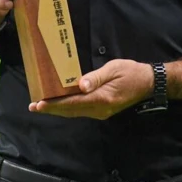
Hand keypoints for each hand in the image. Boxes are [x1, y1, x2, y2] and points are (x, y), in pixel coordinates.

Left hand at [28, 60, 152, 119]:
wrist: (147, 83)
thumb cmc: (131, 72)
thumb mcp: (113, 69)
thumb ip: (96, 77)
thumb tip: (80, 85)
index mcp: (102, 98)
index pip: (73, 103)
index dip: (55, 104)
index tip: (40, 104)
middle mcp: (100, 109)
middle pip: (71, 111)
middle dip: (52, 109)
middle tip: (33, 106)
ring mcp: (101, 112)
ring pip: (75, 112)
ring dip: (58, 109)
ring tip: (41, 106)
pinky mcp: (102, 109)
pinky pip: (81, 110)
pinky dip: (68, 108)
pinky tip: (59, 104)